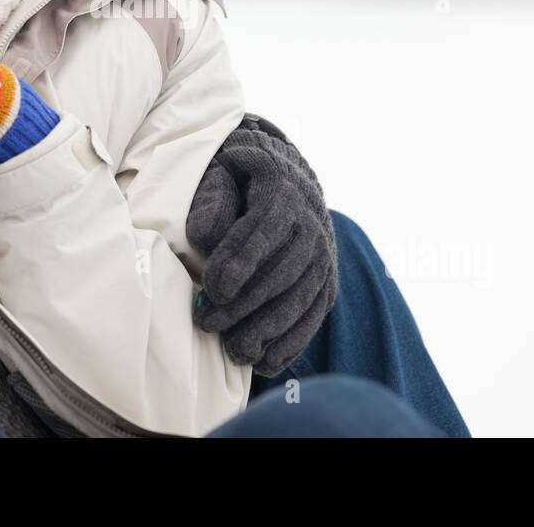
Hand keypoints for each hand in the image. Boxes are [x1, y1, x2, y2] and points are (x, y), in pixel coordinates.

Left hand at [186, 114, 338, 376]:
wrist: (284, 176)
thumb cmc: (237, 177)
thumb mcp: (219, 171)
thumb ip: (211, 196)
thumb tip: (206, 238)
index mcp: (281, 189)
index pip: (264, 228)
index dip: (240, 260)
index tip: (213, 289)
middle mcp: (311, 224)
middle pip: (282, 271)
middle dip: (244, 304)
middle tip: (206, 322)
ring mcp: (324, 255)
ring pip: (300, 298)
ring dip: (267, 330)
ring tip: (232, 349)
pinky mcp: (327, 281)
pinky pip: (314, 315)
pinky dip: (292, 342)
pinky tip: (264, 362)